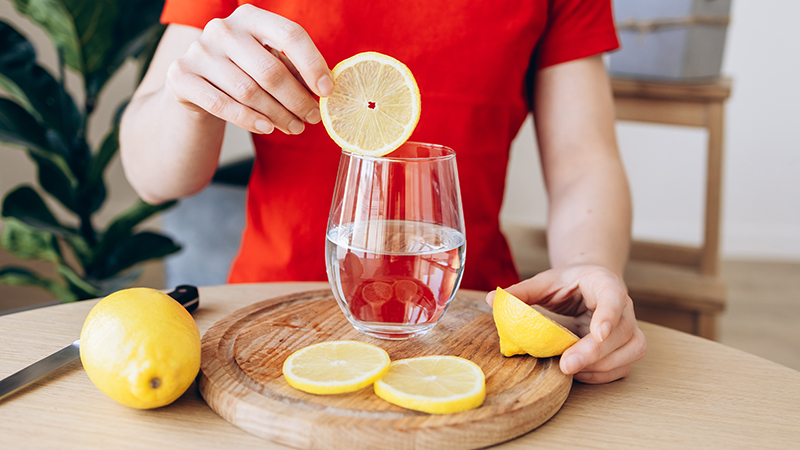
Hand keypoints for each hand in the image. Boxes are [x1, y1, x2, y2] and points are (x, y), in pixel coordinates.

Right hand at [166, 4, 332, 135]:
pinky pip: (222, 104)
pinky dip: (248, 119)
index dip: (312, 64)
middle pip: (270, 69)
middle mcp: (222, 29)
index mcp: (250, 17)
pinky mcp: (181, 76)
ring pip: (248, 91)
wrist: (194, 86)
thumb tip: (324, 90)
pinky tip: (267, 128)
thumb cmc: (242, 73)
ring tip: (295, 127)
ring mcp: (198, 51)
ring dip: (277, 114)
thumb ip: (293, 71)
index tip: (327, 91)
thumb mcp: (268, 63)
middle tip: (313, 118)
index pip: (290, 34)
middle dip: (297, 99)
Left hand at [486, 265, 646, 383]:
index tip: (597, 333)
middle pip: (620, 331)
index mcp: (605, 282)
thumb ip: (522, 292)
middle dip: (594, 352)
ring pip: (629, 351)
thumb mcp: (545, 282)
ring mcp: (630, 326)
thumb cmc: (568, 283)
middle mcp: (625, 305)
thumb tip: (492, 299)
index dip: (608, 316)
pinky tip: (581, 373)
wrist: (589, 284)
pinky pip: (625, 365)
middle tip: (567, 365)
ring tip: (570, 368)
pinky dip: (604, 374)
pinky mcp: (629, 345)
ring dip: (600, 365)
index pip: (614, 297)